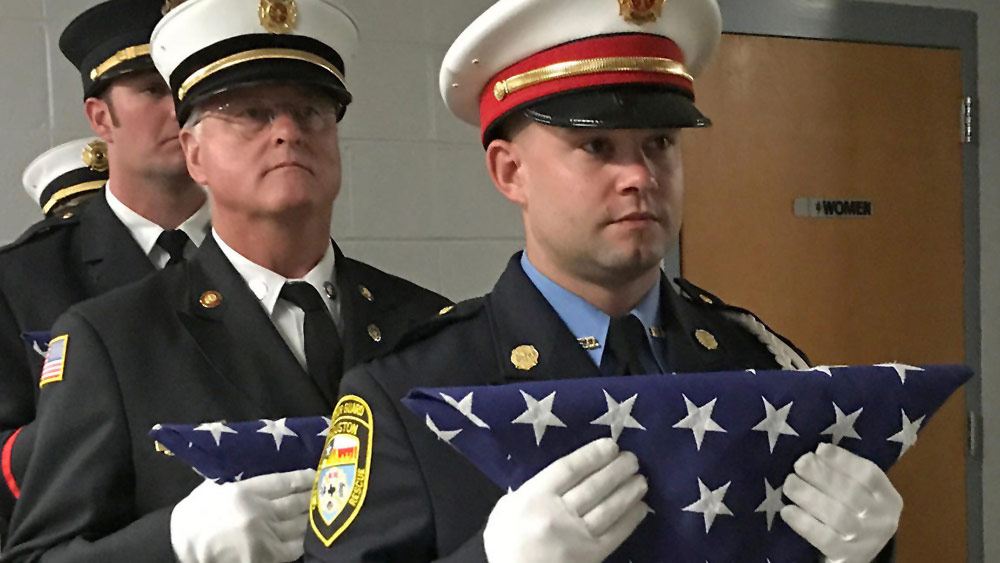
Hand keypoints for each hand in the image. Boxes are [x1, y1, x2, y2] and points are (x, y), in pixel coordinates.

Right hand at [170, 468, 315, 562]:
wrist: (178, 546)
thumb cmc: (197, 513)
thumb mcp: (217, 486)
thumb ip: (243, 479)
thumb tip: (267, 468)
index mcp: (245, 491)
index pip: (285, 481)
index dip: (305, 478)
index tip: (316, 474)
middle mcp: (258, 512)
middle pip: (297, 502)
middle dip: (314, 496)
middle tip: (328, 490)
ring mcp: (263, 536)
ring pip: (299, 524)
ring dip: (313, 516)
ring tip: (324, 509)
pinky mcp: (264, 556)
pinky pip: (293, 547)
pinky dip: (305, 539)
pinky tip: (312, 532)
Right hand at [483, 438, 648, 562]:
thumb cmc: (506, 546)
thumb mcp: (505, 511)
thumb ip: (529, 492)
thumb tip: (557, 480)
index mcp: (534, 497)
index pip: (569, 468)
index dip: (593, 455)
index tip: (611, 445)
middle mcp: (558, 513)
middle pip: (594, 485)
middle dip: (617, 470)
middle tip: (632, 459)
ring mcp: (576, 536)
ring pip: (609, 507)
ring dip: (628, 492)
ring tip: (641, 480)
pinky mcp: (591, 557)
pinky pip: (615, 534)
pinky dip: (630, 520)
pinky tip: (640, 508)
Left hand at [781, 443, 901, 562]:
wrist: (857, 553)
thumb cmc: (854, 513)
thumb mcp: (860, 493)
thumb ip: (844, 474)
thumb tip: (817, 453)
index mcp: (888, 498)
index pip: (870, 475)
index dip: (844, 460)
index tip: (820, 449)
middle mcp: (883, 520)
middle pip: (851, 494)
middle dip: (822, 476)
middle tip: (799, 464)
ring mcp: (867, 541)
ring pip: (838, 516)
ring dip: (809, 496)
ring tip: (790, 484)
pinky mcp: (847, 557)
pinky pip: (824, 539)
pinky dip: (804, 523)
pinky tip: (787, 510)